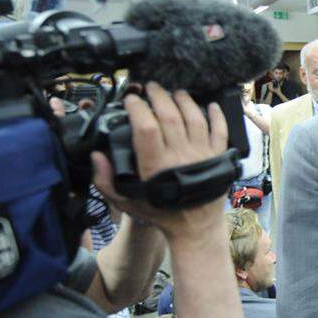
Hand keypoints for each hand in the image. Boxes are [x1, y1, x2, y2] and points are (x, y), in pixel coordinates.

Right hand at [91, 82, 228, 238]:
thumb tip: (97, 155)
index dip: (137, 108)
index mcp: (156, 165)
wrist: (195, 229)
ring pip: (195, 117)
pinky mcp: (219, 157)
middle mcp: (180, 156)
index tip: (131, 100)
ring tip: (174, 93)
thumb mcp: (126, 202)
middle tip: (151, 88)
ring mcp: (202, 154)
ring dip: (184, 100)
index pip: (146, 126)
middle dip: (159, 96)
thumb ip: (106, 180)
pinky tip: (210, 105)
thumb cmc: (160, 214)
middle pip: (170, 115)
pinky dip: (216, 115)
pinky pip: (220, 130)